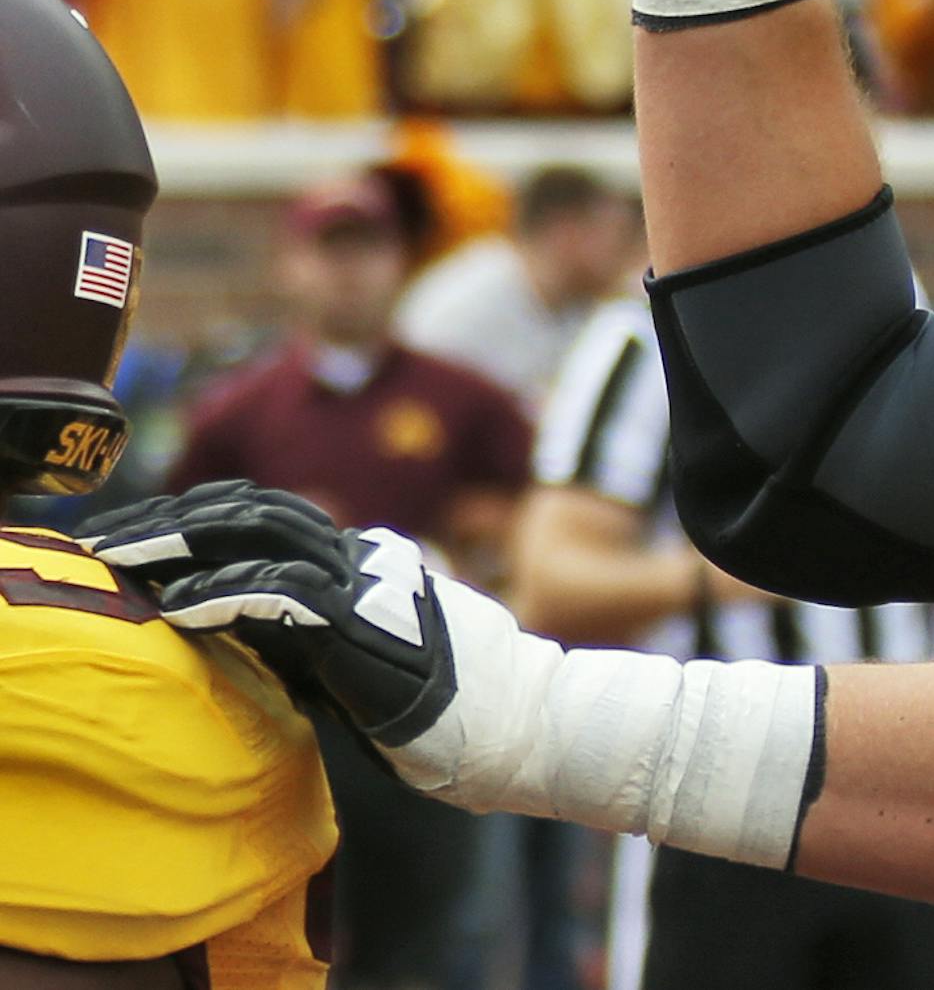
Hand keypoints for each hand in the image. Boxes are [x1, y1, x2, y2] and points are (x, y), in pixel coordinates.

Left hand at [84, 481, 469, 755]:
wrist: (523, 724)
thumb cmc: (445, 709)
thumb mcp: (356, 661)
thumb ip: (305, 636)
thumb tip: (234, 630)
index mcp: (362, 560)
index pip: (267, 515)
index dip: (196, 516)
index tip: (134, 535)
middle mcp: (365, 556)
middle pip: (256, 509)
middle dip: (174, 516)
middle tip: (109, 536)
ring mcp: (371, 582)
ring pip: (266, 533)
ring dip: (185, 543)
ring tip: (127, 560)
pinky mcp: (369, 622)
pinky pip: (287, 592)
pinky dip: (227, 592)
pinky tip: (182, 607)